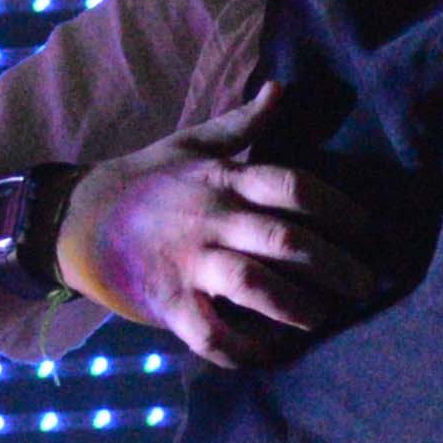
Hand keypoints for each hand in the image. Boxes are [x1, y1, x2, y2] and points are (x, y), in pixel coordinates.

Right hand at [62, 104, 401, 371]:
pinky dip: (247, 351)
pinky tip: (275, 354)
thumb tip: (282, 88)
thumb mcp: (191, 144)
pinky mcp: (169, 303)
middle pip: (285, 241)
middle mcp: (212, 220)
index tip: (368, 230)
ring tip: (325, 319)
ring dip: (299, 309)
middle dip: (336, 267)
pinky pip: (213, 336)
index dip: (338, 208)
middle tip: (367, 286)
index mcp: (223, 180)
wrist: (75, 218)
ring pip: (256, 287)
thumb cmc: (144, 180)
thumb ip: (242, 124)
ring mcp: (190, 264)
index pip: (293, 186)